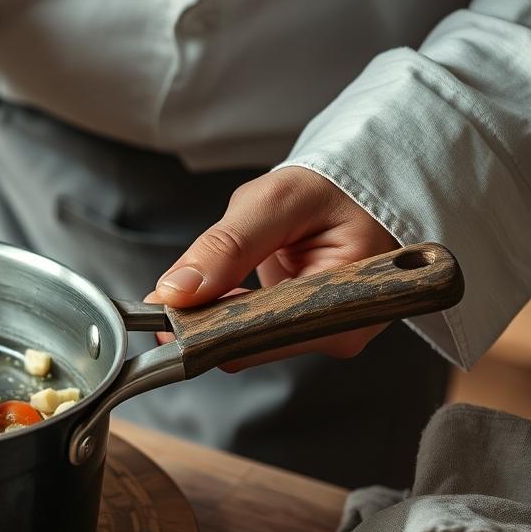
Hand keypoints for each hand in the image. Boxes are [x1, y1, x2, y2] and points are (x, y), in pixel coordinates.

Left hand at [151, 166, 399, 370]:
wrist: (366, 186)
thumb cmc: (338, 187)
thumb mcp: (279, 201)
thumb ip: (227, 245)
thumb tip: (176, 291)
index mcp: (343, 309)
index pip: (257, 341)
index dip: (203, 331)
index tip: (164, 312)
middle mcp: (336, 332)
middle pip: (249, 345)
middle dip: (204, 319)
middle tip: (168, 294)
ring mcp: (321, 332)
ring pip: (246, 338)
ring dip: (215, 311)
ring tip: (203, 278)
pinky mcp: (305, 325)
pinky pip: (255, 327)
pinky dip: (229, 308)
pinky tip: (218, 287)